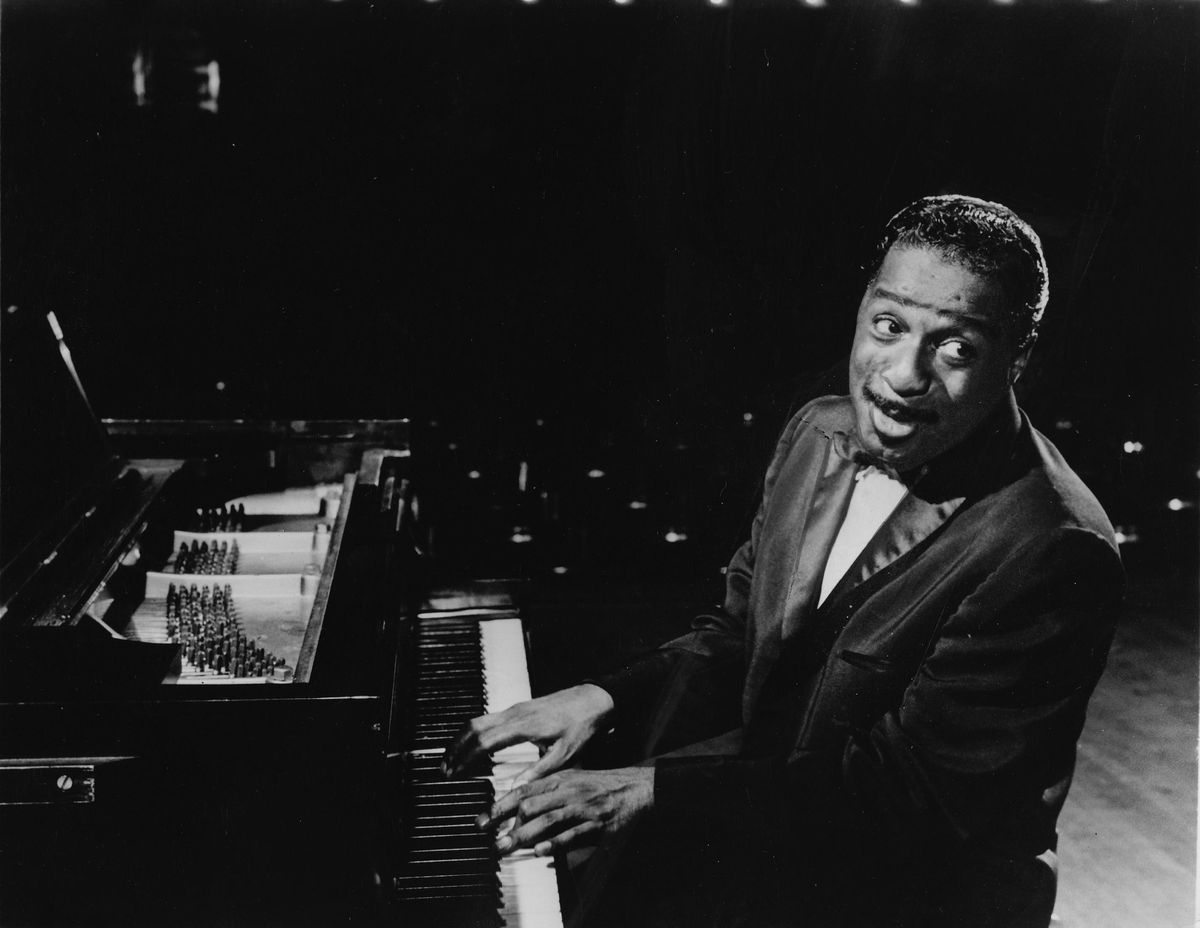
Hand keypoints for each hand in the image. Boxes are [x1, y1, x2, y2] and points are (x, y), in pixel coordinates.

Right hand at [442, 683, 614, 783]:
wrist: (593, 699)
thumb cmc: (581, 725)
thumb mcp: (565, 754)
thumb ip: (539, 771)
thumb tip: (515, 788)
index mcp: (523, 725)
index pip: (484, 741)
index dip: (466, 758)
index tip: (454, 773)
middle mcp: (514, 713)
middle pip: (473, 727)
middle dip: (456, 748)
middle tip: (444, 769)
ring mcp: (514, 708)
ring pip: (478, 720)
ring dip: (462, 739)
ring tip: (452, 759)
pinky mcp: (518, 708)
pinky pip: (488, 718)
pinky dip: (474, 732)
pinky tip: (473, 746)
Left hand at [480, 767, 653, 856]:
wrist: (632, 787)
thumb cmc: (597, 784)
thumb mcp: (569, 778)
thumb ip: (544, 789)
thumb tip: (515, 802)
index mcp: (559, 779)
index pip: (523, 791)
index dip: (500, 806)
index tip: (483, 820)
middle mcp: (568, 792)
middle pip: (532, 806)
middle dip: (508, 826)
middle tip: (494, 841)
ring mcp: (582, 808)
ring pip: (549, 821)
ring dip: (525, 836)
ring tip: (508, 848)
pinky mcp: (596, 825)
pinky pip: (573, 835)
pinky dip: (556, 843)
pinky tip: (541, 851)